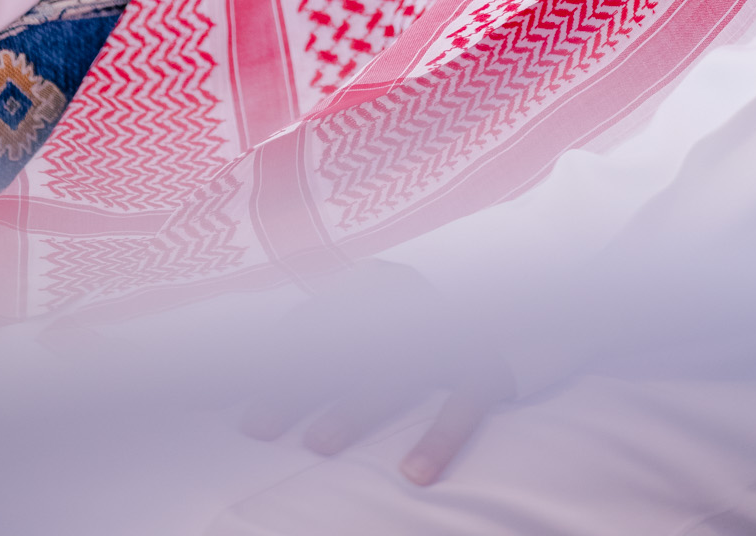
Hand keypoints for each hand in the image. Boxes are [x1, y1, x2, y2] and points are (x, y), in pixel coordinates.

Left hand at [241, 259, 513, 485]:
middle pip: (346, 345)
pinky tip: (412, 475)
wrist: (517, 309)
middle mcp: (414, 299)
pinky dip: (438, 438)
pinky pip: (460, 406)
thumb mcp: (379, 317)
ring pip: (397, 372)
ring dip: (356, 408)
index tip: (239, 391)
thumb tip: (254, 364)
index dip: (279, 355)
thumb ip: (329, 332)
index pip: (319, 317)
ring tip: (318, 443)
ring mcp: (453, 334)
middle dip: (298, 384)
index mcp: (379, 282)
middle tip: (257, 424)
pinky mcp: (488, 370)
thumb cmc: (423, 327)